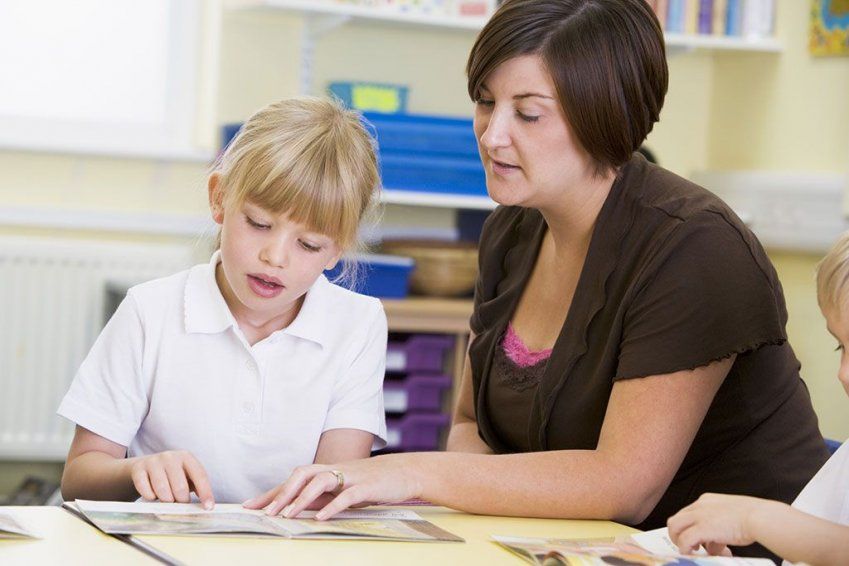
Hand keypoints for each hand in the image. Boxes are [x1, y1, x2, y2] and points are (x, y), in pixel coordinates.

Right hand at [129, 450, 214, 508]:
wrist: (145, 465)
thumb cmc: (172, 474)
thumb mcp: (186, 476)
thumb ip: (197, 487)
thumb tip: (207, 505)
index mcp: (186, 457)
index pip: (200, 476)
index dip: (205, 493)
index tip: (208, 507)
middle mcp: (170, 457)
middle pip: (180, 487)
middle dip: (182, 501)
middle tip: (180, 504)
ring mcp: (153, 462)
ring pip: (163, 490)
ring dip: (166, 501)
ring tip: (167, 500)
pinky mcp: (138, 469)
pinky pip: (146, 491)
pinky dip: (151, 497)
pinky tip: (153, 495)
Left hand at [242, 453, 420, 519]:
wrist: (405, 472)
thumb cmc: (373, 482)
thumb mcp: (344, 489)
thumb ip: (322, 496)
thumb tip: (296, 510)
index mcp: (328, 472)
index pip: (294, 480)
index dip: (272, 492)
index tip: (250, 505)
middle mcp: (335, 471)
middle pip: (302, 474)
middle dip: (282, 493)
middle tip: (266, 513)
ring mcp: (350, 476)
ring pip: (320, 481)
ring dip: (301, 499)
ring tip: (287, 515)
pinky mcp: (366, 486)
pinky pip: (346, 495)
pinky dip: (332, 505)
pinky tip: (320, 517)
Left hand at [667, 493, 773, 554]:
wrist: (760, 517)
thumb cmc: (754, 518)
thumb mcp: (731, 518)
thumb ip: (720, 530)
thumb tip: (714, 545)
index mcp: (707, 500)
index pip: (687, 513)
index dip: (689, 528)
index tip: (696, 540)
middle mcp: (700, 505)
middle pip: (676, 519)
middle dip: (679, 535)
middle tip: (689, 546)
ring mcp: (700, 516)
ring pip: (674, 527)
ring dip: (679, 541)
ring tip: (691, 551)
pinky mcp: (703, 528)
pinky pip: (684, 540)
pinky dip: (685, 549)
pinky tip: (693, 554)